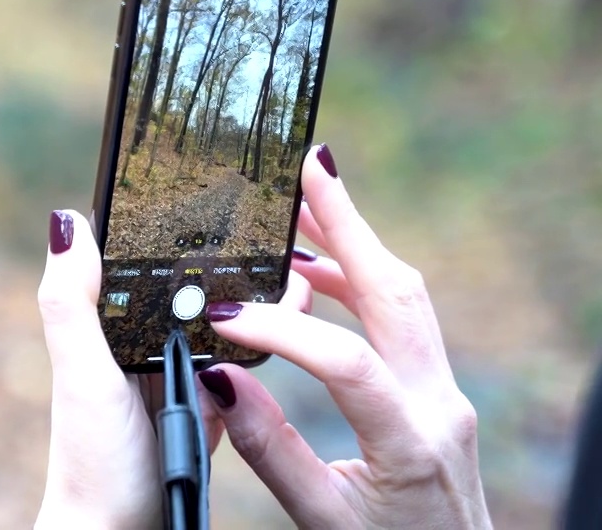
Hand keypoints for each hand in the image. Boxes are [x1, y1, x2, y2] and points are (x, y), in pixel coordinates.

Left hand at [32, 208, 311, 528]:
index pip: (144, 259)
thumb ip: (70, 300)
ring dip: (260, 297)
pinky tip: (298, 323)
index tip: (215, 176)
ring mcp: (180, 372)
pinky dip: (269, 346)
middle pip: (193, 284)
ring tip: (300, 265)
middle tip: (281, 219)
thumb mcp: (78, 371)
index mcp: (110, 324)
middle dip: (234, 255)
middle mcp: (144, 340)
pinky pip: (245, 367)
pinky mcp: (212, 407)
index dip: (176, 222)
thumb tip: (64, 218)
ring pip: (226, 321)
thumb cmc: (89, 458)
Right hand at [199, 144, 491, 527]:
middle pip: (396, 291)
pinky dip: (360, 282)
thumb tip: (218, 378)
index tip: (222, 314)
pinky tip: (316, 274)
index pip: (345, 360)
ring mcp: (445, 393)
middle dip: (349, 225)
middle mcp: (439, 405)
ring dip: (354, 244)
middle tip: (308, 170)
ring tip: (300, 209)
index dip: (281, 328)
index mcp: (409, 440)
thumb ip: (268, 449)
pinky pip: (404, 318)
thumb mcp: (322, 519)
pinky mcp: (438, 392)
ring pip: (405, 295)